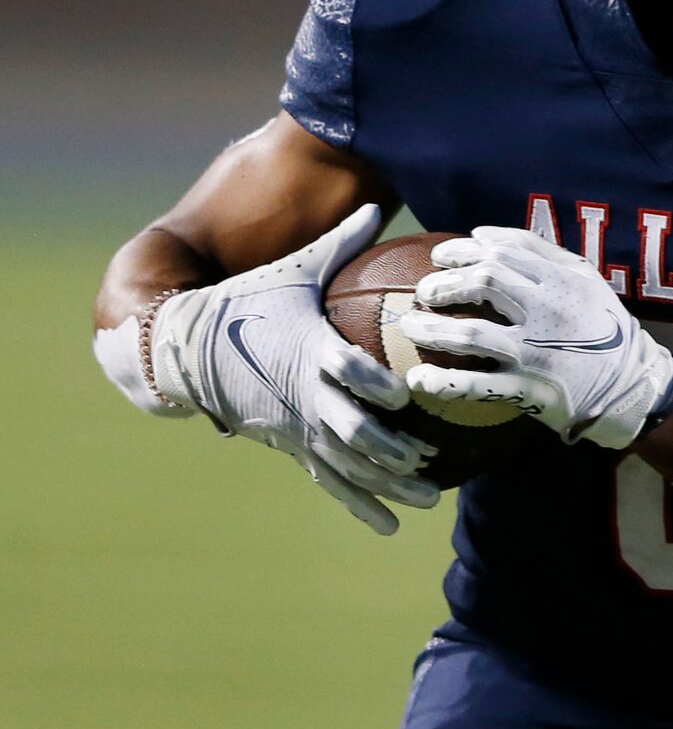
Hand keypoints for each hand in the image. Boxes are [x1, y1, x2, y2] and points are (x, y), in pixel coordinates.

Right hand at [147, 202, 437, 534]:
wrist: (186, 346)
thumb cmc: (250, 300)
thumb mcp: (294, 270)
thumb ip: (340, 243)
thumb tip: (374, 202)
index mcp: (308, 348)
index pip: (342, 369)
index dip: (371, 384)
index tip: (403, 395)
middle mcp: (302, 394)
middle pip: (349, 431)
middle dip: (391, 450)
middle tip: (431, 459)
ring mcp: (295, 426)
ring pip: (345, 466)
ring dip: (387, 485)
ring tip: (431, 497)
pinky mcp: (290, 445)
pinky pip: (329, 481)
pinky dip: (360, 505)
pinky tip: (392, 526)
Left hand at [398, 227, 672, 447]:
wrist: (631, 387)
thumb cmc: (602, 328)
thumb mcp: (585, 280)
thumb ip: (540, 253)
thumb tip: (483, 234)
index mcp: (563, 281)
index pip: (501, 253)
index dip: (462, 250)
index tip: (440, 257)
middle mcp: (549, 313)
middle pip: (483, 283)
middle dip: (444, 284)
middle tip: (426, 292)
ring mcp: (537, 353)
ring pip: (470, 334)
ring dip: (431, 329)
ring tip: (410, 326)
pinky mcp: (528, 390)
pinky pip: (476, 386)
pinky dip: (442, 383)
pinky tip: (419, 380)